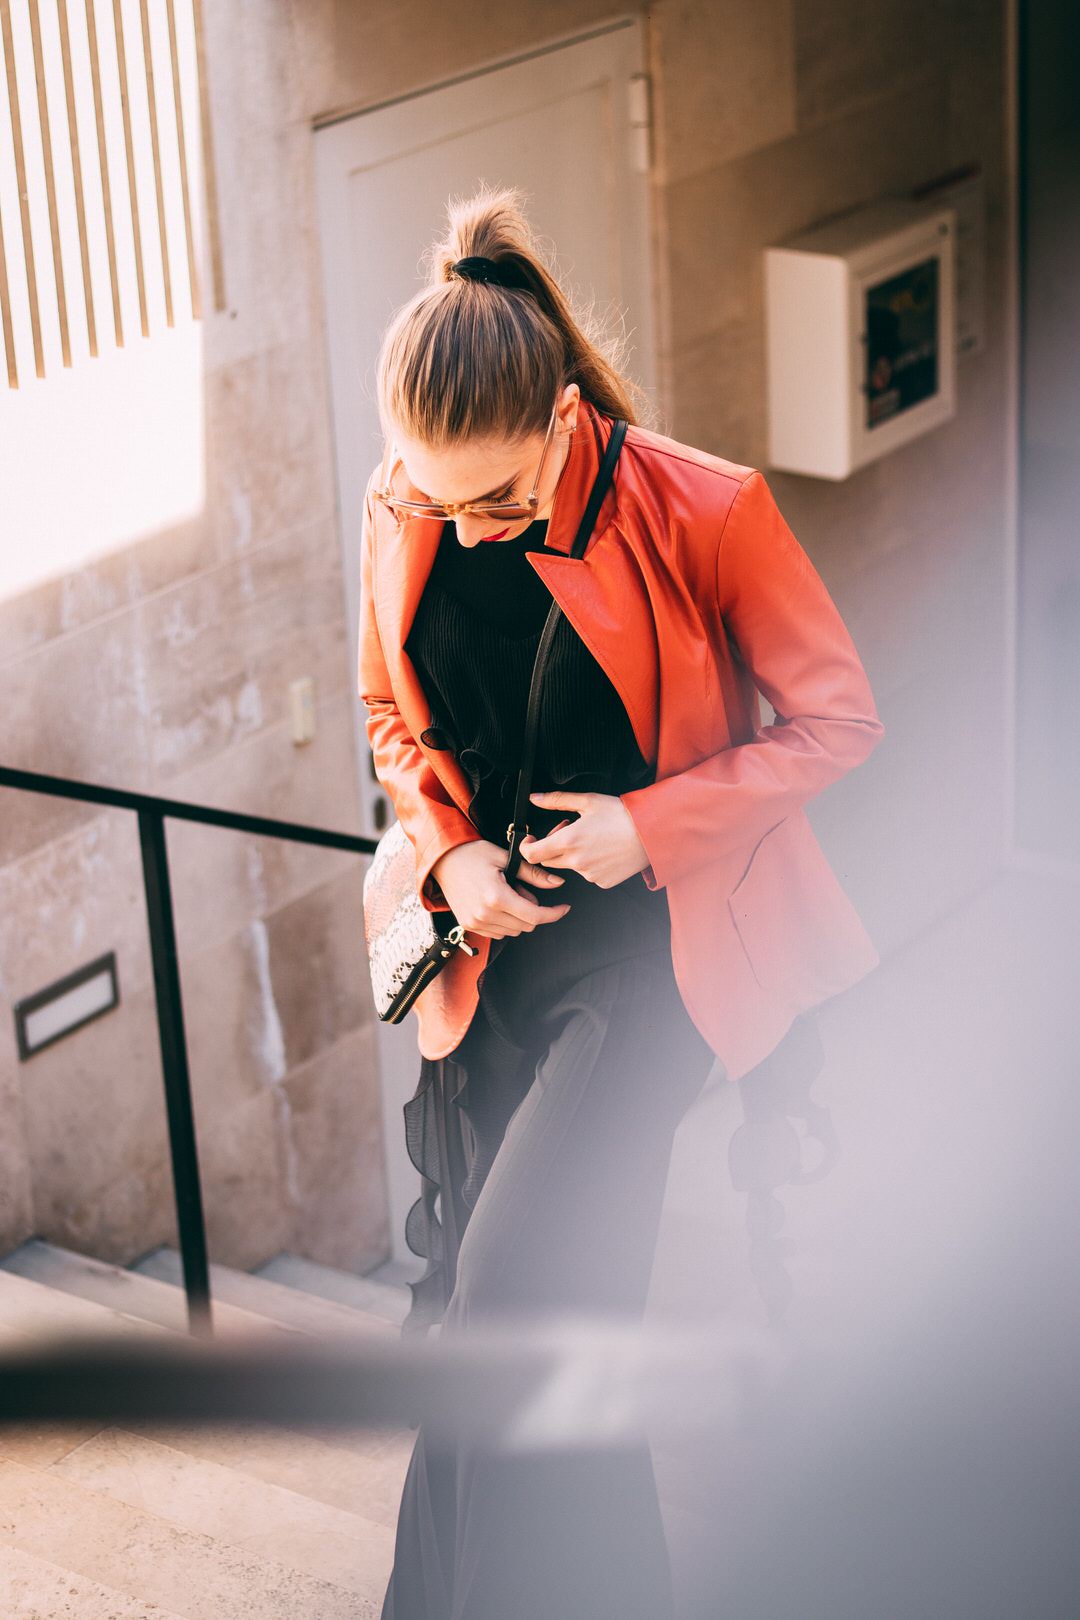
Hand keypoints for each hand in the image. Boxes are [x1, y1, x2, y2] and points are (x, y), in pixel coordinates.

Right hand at [430, 837, 571, 938]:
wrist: (443, 860)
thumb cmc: (472, 854)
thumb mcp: (505, 858)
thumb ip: (533, 874)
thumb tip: (557, 883)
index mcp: (496, 897)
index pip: (535, 915)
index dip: (554, 913)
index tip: (564, 908)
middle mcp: (485, 914)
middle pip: (526, 925)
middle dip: (534, 910)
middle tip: (522, 888)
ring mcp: (475, 922)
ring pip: (514, 931)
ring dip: (519, 917)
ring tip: (507, 893)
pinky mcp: (469, 926)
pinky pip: (498, 932)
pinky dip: (506, 922)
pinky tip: (498, 903)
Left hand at [519, 791, 650, 887]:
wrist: (652, 833)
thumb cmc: (623, 815)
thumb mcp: (588, 801)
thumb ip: (556, 800)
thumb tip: (535, 799)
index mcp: (569, 841)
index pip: (531, 854)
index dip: (528, 847)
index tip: (533, 840)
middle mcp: (576, 861)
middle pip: (548, 860)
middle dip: (552, 846)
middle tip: (569, 830)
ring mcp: (589, 874)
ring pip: (569, 867)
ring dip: (572, 854)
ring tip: (591, 837)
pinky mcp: (602, 882)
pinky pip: (587, 874)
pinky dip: (589, 864)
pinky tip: (603, 849)